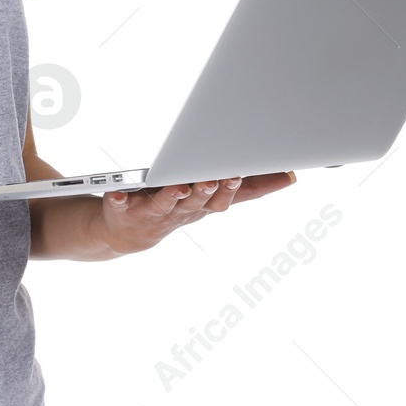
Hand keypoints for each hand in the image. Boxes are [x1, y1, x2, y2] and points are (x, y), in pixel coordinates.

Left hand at [95, 171, 297, 255]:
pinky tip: (116, 192)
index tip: (244, 173)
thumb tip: (289, 175)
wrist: (130, 232)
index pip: (227, 197)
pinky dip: (118, 198)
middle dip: (209, 190)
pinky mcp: (125, 209)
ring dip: (173, 195)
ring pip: (167, 203)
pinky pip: (121, 203)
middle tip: (218, 177)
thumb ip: (247, 186)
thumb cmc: (177, 207)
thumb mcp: (214, 197)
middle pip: (200, 201)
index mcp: (204, 204)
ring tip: (179, 185)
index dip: (237, 187)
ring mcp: (154, 212)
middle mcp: (182, 210)